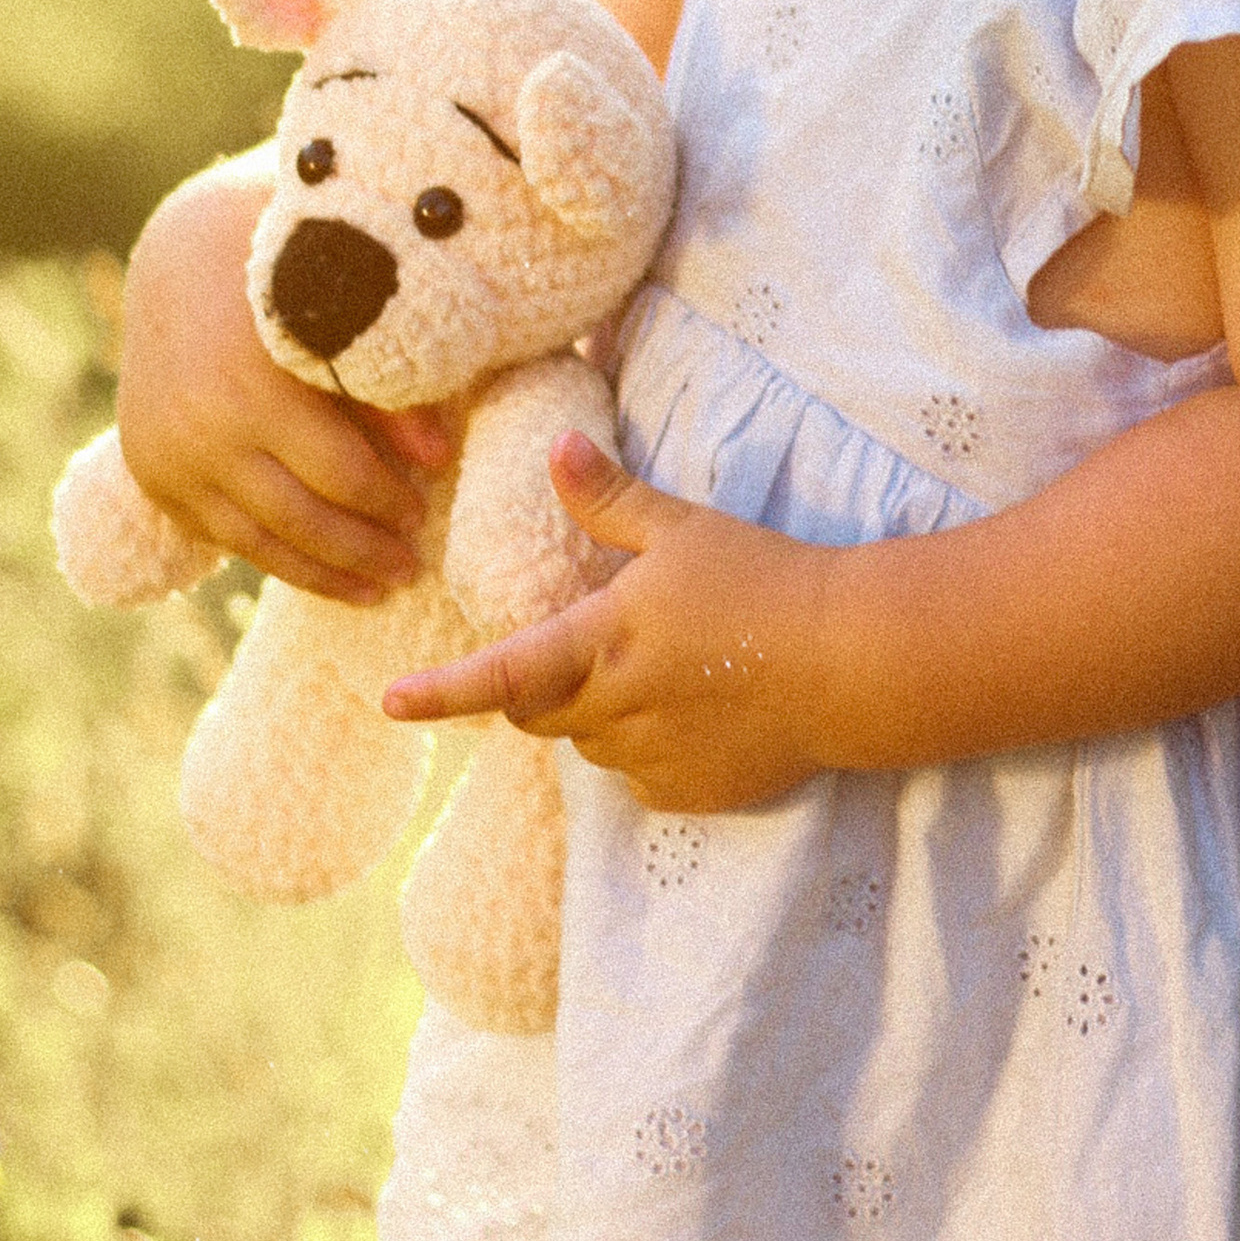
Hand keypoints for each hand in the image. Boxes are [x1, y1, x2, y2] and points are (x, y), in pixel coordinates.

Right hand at [115, 156, 452, 601]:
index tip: (422, 514)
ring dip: (321, 574)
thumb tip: (437, 461)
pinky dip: (271, 556)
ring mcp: (170, 458)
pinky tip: (315, 569)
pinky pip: (220, 534)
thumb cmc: (282, 284)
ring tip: (373, 590)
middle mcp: (204, 430)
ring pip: (256, 541)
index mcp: (256, 385)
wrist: (178, 265)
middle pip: (300, 518)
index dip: (388, 502)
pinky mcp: (150, 474)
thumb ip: (386, 391)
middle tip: (410, 570)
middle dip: (362, 552)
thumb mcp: (339, 322)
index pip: (340, 472)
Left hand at [382, 432, 836, 812]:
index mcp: (606, 639)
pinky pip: (635, 774)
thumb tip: (554, 447)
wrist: (851, 662)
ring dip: (595, 712)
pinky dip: (643, 746)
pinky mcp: (687, 793)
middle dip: (541, 683)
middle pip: (536, 712)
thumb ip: (609, 497)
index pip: (505, 674)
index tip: (389, 702)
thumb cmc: (766, 581)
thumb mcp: (684, 528)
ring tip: (665, 668)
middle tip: (593, 639)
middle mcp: (617, 708)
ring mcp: (651, 757)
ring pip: (586, 744)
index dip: (442, 693)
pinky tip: (696, 710)